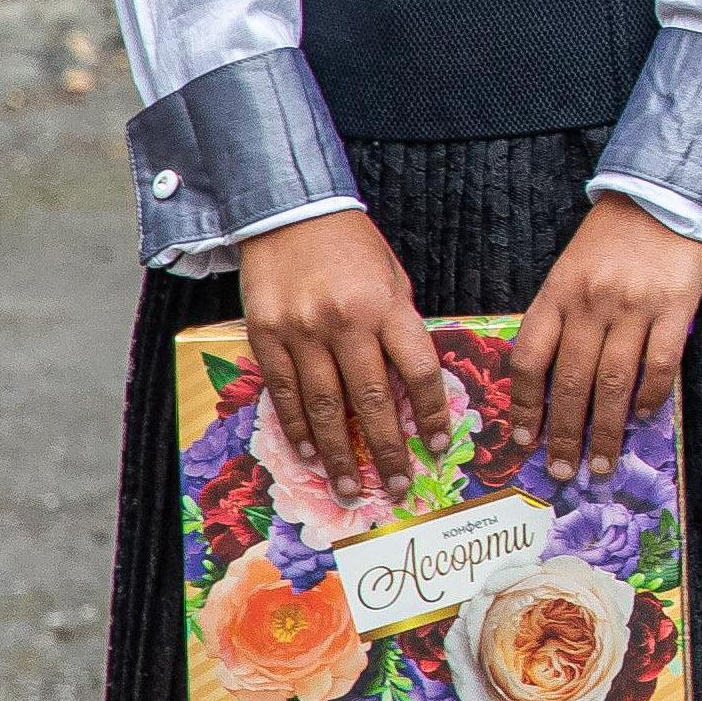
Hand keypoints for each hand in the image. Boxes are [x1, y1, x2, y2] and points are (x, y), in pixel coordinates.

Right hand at [235, 209, 448, 496]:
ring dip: (337, 453)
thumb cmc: (353, 246)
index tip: (436, 446)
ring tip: (349, 488)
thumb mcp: (393, 278)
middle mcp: (345, 323)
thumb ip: (400, 328)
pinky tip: (309, 454)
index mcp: (387, 306)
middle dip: (385, 449)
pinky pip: (283, 393)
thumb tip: (410, 382)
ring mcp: (301, 333)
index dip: (428, 414)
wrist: (290, 212)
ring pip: (322, 407)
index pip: (416, 371)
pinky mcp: (265, 337)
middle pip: (369, 399)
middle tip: (395, 487)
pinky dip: (297, 428)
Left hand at [511, 196, 701, 483]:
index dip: (525, 406)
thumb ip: (560, 318)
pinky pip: (660, 362)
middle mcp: (591, 302)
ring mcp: (634, 304)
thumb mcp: (570, 270)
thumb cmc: (612, 238)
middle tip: (565, 471)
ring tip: (602, 463)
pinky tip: (642, 416)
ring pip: (614, 381)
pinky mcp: (676, 304)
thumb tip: (549, 385)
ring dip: (606, 430)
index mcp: (558, 293)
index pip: (530, 359)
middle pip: (572, 381)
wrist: (664, 195)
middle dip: (566, 434)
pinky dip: (650, 395)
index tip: (525, 440)